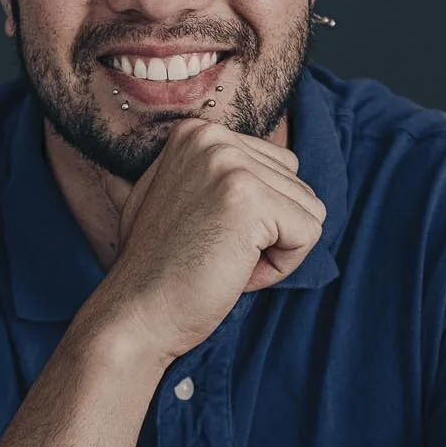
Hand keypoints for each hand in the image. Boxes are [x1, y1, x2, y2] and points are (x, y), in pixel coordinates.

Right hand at [97, 118, 325, 360]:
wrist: (136, 313)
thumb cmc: (153, 268)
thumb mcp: (163, 199)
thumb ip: (193, 177)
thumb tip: (169, 174)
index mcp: (197, 133)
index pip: (277, 167)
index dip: (255, 218)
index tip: (209, 237)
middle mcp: (214, 138)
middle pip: (297, 185)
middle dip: (270, 232)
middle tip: (217, 254)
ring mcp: (231, 165)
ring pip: (308, 209)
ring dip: (276, 250)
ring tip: (224, 262)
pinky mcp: (250, 199)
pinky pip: (309, 233)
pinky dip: (282, 267)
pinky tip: (236, 272)